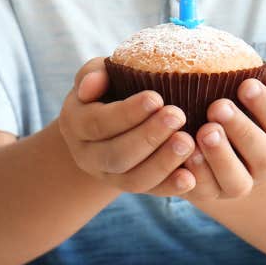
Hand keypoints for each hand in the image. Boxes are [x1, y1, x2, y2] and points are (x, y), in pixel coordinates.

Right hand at [58, 58, 197, 196]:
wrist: (111, 120)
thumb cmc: (109, 86)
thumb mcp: (98, 72)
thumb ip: (93, 74)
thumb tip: (89, 87)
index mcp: (75, 123)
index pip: (98, 122)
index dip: (127, 113)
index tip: (156, 98)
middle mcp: (87, 155)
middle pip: (115, 155)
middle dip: (148, 137)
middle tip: (178, 116)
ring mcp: (108, 175)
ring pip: (132, 179)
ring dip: (162, 163)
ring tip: (188, 142)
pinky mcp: (129, 186)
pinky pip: (149, 192)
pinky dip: (170, 187)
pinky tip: (190, 177)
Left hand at [183, 69, 265, 202]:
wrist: (199, 131)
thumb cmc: (230, 101)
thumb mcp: (248, 88)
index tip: (246, 84)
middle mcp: (262, 165)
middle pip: (264, 157)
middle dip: (243, 131)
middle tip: (219, 107)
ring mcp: (236, 183)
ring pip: (237, 182)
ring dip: (221, 156)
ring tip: (203, 131)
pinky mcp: (208, 193)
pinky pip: (204, 190)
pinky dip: (195, 172)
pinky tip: (185, 151)